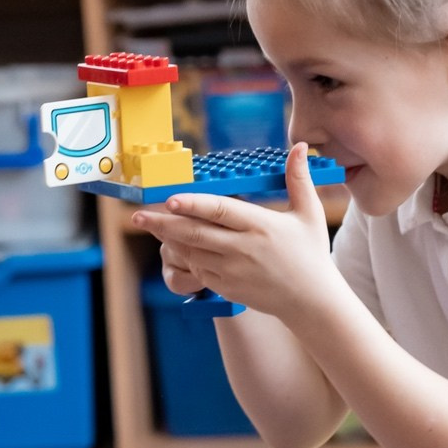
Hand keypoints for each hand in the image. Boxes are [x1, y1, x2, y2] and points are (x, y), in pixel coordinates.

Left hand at [130, 143, 336, 320]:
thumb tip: (299, 146)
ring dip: (169, 239)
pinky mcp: (225, 287)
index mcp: (260, 226)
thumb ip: (298, 179)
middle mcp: (242, 249)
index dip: (192, 205)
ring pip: (191, 252)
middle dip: (163, 224)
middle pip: (195, 234)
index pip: (219, 212)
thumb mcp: (309, 214)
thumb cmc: (310, 254)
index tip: (169, 199)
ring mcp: (232, 271)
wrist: (310, 301)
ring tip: (149, 224)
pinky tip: (174, 244)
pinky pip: (197, 270)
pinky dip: (184, 256)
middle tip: (137, 215)